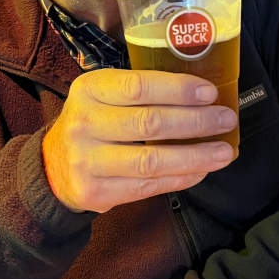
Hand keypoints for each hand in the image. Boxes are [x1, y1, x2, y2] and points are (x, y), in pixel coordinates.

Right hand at [43, 69, 236, 212]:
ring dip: (195, 156)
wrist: (52, 166)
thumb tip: (201, 93)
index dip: (178, 90)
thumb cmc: (93, 121)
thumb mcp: (103, 93)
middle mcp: (84, 123)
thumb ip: (141, 90)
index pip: (139, 86)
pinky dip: (179, 178)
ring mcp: (87, 161)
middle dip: (196, 122)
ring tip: (223, 151)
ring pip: (151, 160)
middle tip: (226, 119)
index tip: (210, 93)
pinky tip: (201, 170)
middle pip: (150, 123)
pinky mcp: (95, 193)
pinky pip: (146, 187)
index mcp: (90, 89)